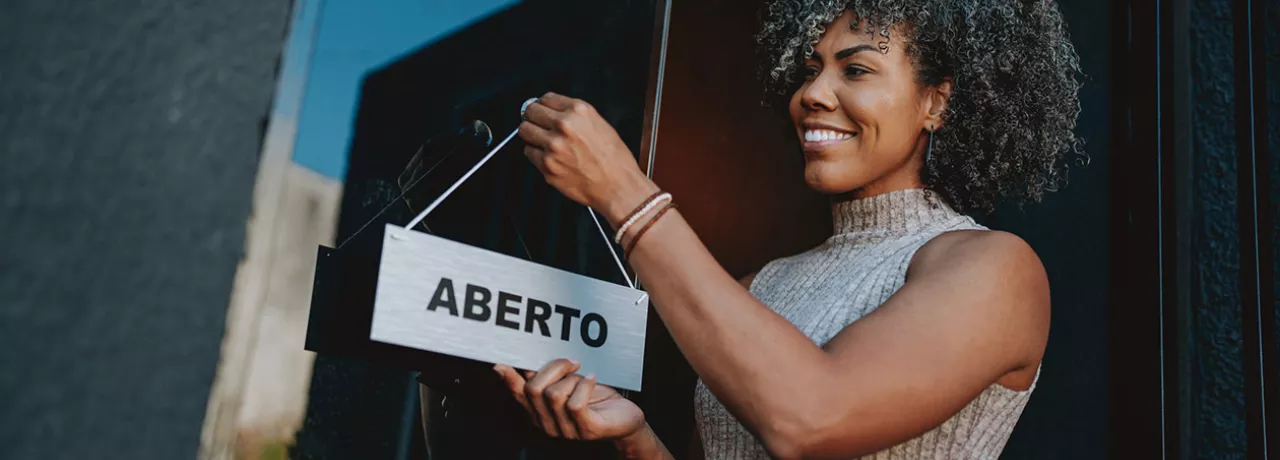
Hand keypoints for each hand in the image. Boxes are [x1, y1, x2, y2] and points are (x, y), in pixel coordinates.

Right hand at [495, 358, 645, 440]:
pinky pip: (575, 404)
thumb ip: (548, 376)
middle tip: (572, 363)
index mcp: (540, 412)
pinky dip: (585, 385)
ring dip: (572, 379)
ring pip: (554, 395)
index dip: (509, 380)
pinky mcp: (586, 430)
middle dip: (553, 368)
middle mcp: (549, 424)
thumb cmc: (597, 398)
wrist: (626, 417)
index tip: (500, 365)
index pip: (520, 395)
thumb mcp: (569, 383)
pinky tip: (593, 380)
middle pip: (534, 389)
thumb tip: (529, 362)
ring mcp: (567, 430)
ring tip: (584, 377)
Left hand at [519, 93, 659, 225]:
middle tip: (537, 124)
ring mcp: (553, 146)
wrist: (617, 186)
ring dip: (532, 135)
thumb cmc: (614, 159)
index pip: (546, 98)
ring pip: (524, 131)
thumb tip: (552, 112)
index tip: (542, 111)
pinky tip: (550, 157)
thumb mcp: (599, 124)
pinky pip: (529, 153)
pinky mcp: (547, 165)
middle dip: (533, 117)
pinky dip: (536, 154)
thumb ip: (574, 116)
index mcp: (578, 111)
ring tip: (543, 142)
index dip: (543, 105)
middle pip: (530, 112)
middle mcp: (564, 126)